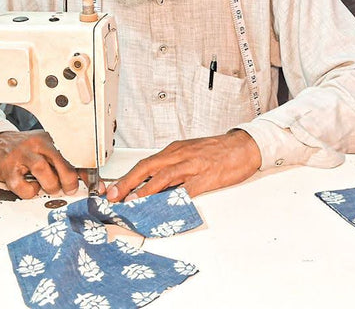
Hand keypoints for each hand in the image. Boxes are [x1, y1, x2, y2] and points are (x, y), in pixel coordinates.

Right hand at [0, 130, 79, 198]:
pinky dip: (30, 191)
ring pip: (42, 170)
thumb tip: (80, 177)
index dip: (84, 171)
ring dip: (51, 184)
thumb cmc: (22, 149)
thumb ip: (59, 160)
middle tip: (70, 188)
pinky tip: (31, 187)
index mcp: (48, 139)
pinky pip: (23, 186)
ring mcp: (21, 156)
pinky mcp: (8, 170)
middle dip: (69, 179)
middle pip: (59, 161)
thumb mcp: (43, 148)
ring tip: (51, 188)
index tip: (93, 183)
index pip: (72, 154)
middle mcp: (36, 145)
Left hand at [106, 130, 261, 201]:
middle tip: (112, 196)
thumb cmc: (217, 151)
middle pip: (148, 167)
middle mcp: (180, 155)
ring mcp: (193, 166)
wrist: (243, 146)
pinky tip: (163, 208)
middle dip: (127, 182)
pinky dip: (173, 199)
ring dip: (145, 190)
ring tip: (131, 202)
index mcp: (175, 150)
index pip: (145, 163)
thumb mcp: (190, 154)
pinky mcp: (206, 178)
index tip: (111, 189)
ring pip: (164, 176)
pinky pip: (186, 190)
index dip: (126, 177)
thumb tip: (151, 188)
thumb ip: (172, 168)